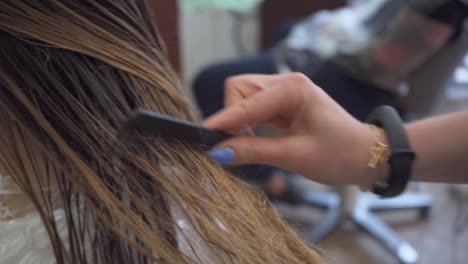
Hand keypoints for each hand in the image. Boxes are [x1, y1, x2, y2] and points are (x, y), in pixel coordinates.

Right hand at [204, 73, 375, 186]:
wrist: (364, 156)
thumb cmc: (339, 155)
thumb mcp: (295, 156)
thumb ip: (254, 151)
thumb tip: (219, 152)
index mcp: (293, 88)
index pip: (245, 100)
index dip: (224, 120)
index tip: (204, 137)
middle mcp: (286, 83)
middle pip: (239, 90)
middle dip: (231, 117)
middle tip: (233, 146)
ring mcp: (284, 92)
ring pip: (243, 98)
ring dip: (237, 122)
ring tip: (243, 147)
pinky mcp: (282, 103)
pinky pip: (252, 108)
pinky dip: (245, 124)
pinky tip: (249, 140)